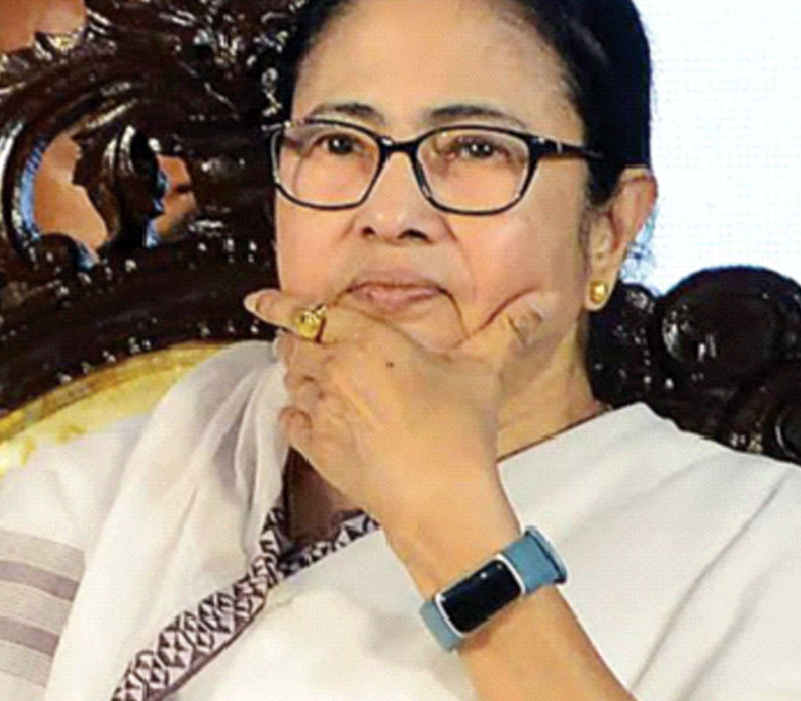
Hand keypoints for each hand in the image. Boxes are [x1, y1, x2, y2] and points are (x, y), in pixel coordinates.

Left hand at [244, 288, 560, 580]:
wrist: (440, 500)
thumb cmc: (459, 433)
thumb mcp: (482, 372)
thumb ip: (506, 330)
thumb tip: (542, 302)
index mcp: (368, 342)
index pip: (310, 312)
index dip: (279, 304)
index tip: (259, 299)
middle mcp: (336, 371)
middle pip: (296, 345)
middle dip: (297, 340)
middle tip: (307, 340)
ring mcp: (323, 411)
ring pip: (291, 381)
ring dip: (300, 376)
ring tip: (319, 377)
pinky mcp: (318, 448)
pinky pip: (291, 420)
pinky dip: (296, 414)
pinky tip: (311, 415)